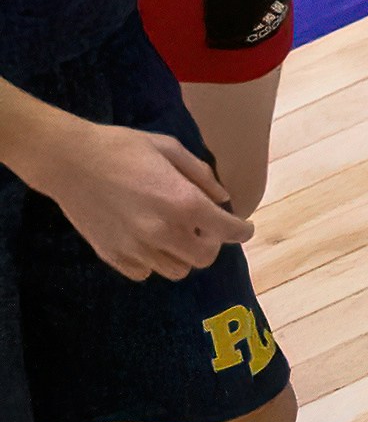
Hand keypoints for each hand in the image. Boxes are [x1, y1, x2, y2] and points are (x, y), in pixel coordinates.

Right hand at [10, 111, 250, 282]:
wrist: (70, 162)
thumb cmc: (123, 148)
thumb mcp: (171, 150)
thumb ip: (202, 176)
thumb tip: (223, 199)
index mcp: (183, 203)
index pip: (227, 231)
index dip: (242, 231)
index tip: (243, 228)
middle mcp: (162, 232)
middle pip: (204, 259)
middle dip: (211, 244)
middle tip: (204, 227)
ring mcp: (135, 248)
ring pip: (175, 270)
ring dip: (182, 254)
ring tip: (174, 232)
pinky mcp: (111, 256)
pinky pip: (144, 273)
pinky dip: (152, 261)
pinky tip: (148, 240)